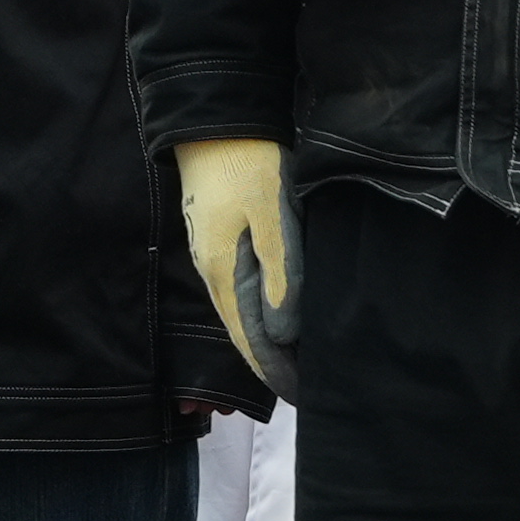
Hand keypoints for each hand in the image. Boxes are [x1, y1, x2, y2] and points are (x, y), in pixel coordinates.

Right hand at [175, 138, 296, 390]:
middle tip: (307, 388)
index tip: (304, 397)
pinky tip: (278, 317)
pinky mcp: (218, 238)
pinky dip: (259, 314)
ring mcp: (212, 255)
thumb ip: (282, 277)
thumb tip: (284, 335)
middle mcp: (212, 271)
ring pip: (240, 313)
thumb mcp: (273, 218)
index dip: (277, 372)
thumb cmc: (248, 166)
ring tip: (297, 361)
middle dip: (273, 364)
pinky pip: (239, 291)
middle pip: (242, 333)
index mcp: (224, 273)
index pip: (251, 341)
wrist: (214, 122)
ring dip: (267, 341)